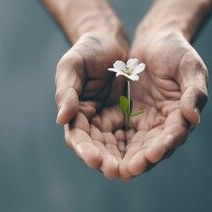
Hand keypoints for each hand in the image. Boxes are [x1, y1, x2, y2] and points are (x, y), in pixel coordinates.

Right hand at [55, 30, 128, 178]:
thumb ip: (66, 91)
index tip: (95, 159)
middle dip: (107, 161)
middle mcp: (91, 122)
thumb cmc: (87, 50)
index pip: (77, 137)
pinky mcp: (128, 118)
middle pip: (98, 148)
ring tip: (135, 169)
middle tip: (118, 172)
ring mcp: (110, 122)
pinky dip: (141, 146)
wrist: (110, 40)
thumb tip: (61, 119)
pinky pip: (135, 136)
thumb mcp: (72, 65)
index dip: (85, 150)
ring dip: (125, 159)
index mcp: (74, 112)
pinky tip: (150, 154)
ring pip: (118, 147)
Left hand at [119, 30, 208, 179]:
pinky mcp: (126, 117)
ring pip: (132, 147)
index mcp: (181, 115)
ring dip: (121, 159)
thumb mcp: (190, 66)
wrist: (154, 39)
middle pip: (151, 149)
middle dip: (140, 161)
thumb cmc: (176, 50)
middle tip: (126, 171)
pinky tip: (96, 153)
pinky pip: (115, 134)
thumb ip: (194, 90)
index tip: (152, 154)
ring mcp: (144, 123)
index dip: (164, 146)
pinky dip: (107, 144)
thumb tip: (193, 117)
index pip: (174, 135)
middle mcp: (163, 125)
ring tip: (108, 168)